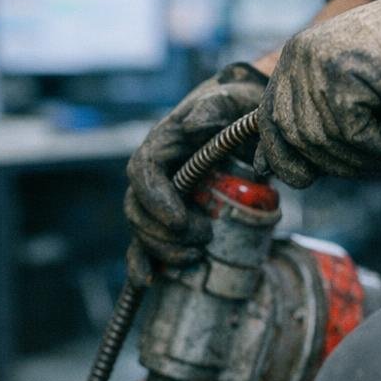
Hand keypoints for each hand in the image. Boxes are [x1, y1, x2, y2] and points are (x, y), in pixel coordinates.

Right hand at [124, 62, 267, 285]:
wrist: (242, 119)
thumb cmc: (236, 107)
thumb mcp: (231, 99)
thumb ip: (215, 106)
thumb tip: (197, 123)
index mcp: (162, 144)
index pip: (143, 172)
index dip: (155, 200)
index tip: (179, 220)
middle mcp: (154, 174)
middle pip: (138, 209)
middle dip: (163, 233)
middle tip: (203, 238)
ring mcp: (159, 198)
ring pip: (141, 230)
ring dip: (161, 250)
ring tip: (195, 257)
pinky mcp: (169, 217)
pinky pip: (147, 243)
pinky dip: (144, 263)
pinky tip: (149, 281)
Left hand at [260, 0, 380, 188]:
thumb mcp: (353, 78)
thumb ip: (316, 113)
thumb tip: (276, 166)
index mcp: (295, 56)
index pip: (268, 120)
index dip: (281, 155)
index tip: (301, 177)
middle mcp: (297, 59)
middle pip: (294, 139)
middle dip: (331, 161)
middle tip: (370, 158)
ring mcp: (317, 68)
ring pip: (326, 144)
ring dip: (366, 154)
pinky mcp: (342, 81)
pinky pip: (355, 138)